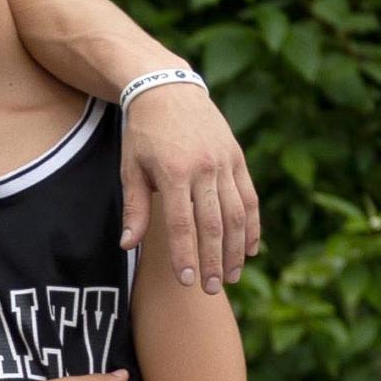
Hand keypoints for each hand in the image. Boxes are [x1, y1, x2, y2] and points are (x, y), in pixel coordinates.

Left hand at [118, 79, 260, 292]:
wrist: (168, 90)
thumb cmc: (143, 134)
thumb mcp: (131, 168)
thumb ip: (135, 208)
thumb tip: (127, 245)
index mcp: (175, 172)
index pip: (183, 224)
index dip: (186, 255)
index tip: (188, 282)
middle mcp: (205, 168)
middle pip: (214, 223)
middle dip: (215, 260)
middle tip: (214, 289)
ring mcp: (225, 162)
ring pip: (238, 213)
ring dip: (237, 248)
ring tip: (233, 275)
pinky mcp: (237, 158)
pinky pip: (250, 196)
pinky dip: (252, 224)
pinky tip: (251, 248)